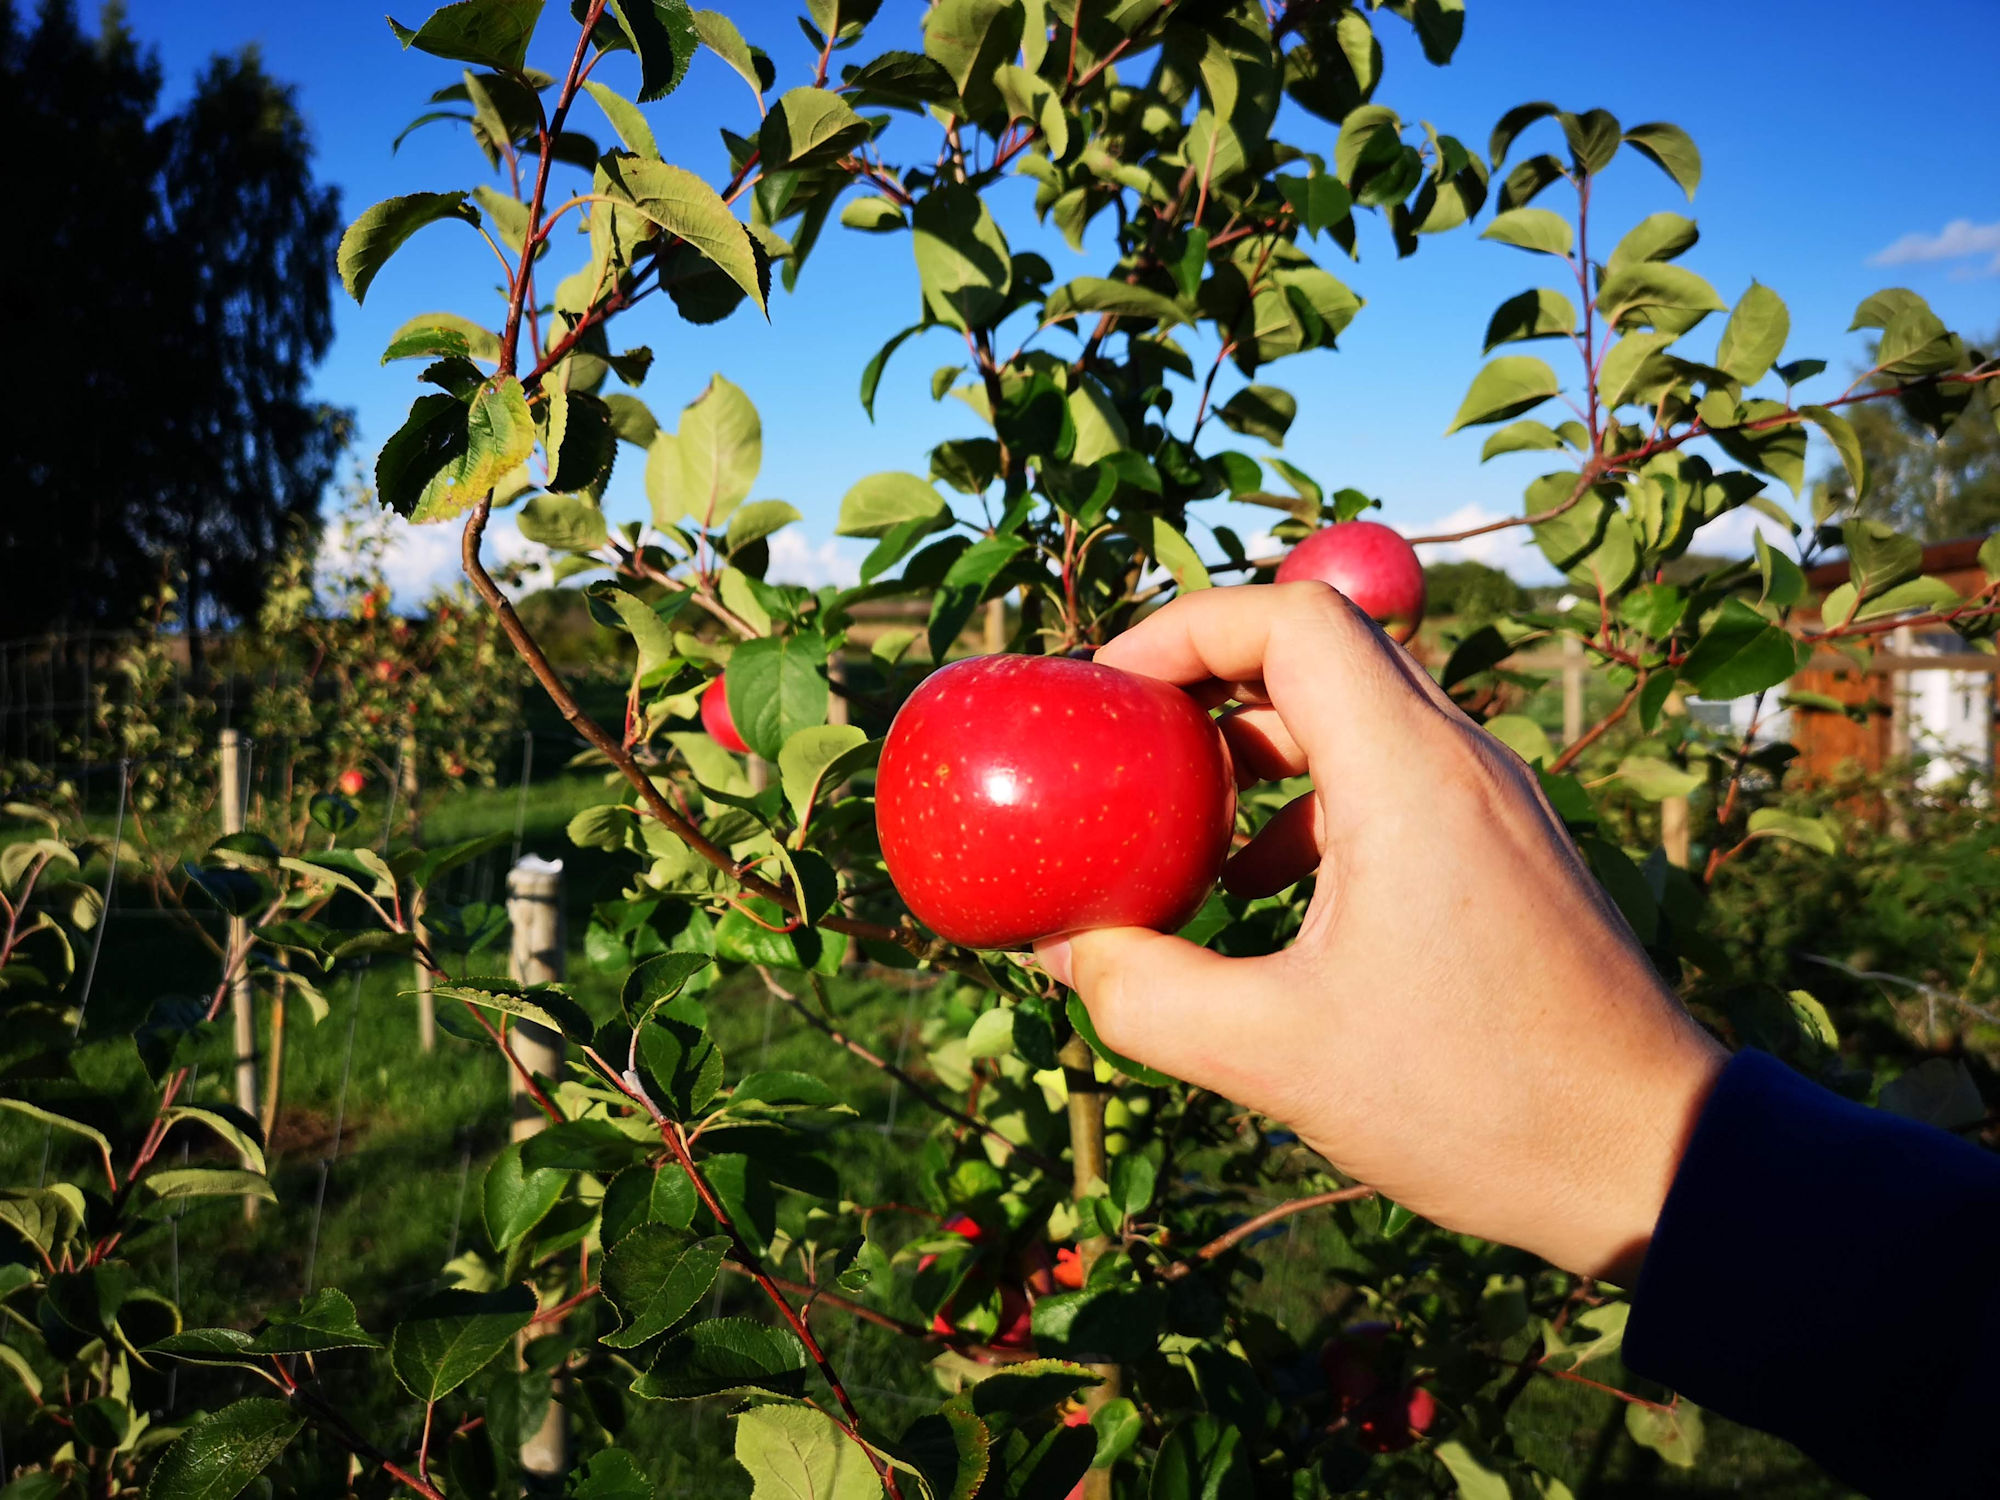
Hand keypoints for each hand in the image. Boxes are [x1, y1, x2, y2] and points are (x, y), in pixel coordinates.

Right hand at [1034, 583, 1725, 1282]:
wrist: (1652, 1157)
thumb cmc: (1477, 1100)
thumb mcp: (1277, 1055)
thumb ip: (1144, 994)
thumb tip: (1062, 948)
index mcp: (1409, 773)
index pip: (1290, 617)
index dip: (1182, 630)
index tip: (1107, 691)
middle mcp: (1459, 759)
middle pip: (1319, 649)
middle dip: (1205, 679)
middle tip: (1124, 743)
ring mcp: (1491, 802)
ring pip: (1354, 715)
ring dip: (1255, 747)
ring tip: (1173, 822)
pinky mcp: (1503, 850)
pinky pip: (1388, 779)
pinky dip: (1306, 806)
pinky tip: (1253, 894)